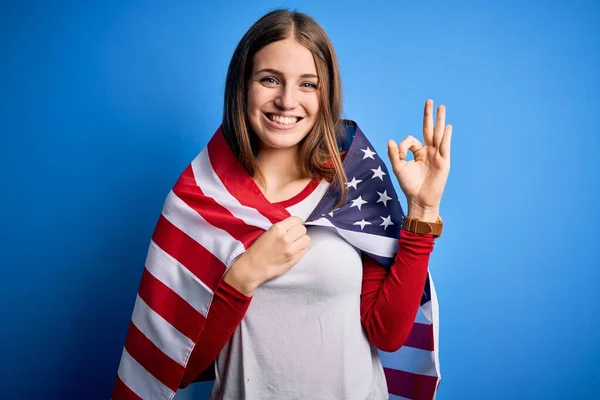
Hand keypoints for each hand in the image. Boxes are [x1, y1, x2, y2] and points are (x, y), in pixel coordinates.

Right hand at [224, 216, 309, 295]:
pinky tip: (294, 251)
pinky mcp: (294, 260)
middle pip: (303, 229)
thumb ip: (281, 228)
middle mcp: (286, 238)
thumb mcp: (266, 233)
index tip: (293, 226)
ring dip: (302, 240)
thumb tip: (293, 225)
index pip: (297, 220)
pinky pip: (305, 250)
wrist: (251, 269)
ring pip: (307, 240)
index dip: (296, 223)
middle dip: (299, 231)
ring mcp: (291, 250)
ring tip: (295, 243)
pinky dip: (301, 250)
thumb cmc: (256, 250)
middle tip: (293, 235)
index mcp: (277, 229)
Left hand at [387, 99, 451, 221]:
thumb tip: (390, 140)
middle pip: (429, 129)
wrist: (419, 199)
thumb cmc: (409, 185)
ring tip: (441, 107)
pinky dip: (446, 136)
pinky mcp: (443, 162)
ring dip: (440, 121)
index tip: (399, 155)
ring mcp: (437, 155)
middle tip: (430, 101)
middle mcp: (428, 151)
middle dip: (429, 115)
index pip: (411, 140)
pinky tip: (447, 126)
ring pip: (438, 134)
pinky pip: (445, 146)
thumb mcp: (398, 168)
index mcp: (418, 152)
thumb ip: (394, 154)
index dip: (403, 145)